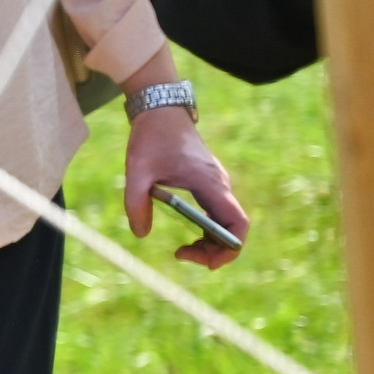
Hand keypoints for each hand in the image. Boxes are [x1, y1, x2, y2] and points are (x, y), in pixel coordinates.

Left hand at [124, 108, 248, 269]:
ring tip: (182, 250)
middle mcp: (220, 186)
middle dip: (214, 251)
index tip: (204, 261)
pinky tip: (187, 237)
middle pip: (233, 229)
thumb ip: (135, 202)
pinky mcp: (209, 184)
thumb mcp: (136, 170)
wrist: (162, 112)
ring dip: (210, 243)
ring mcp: (217, 185)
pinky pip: (218, 215)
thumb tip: (140, 234)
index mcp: (210, 184)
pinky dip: (207, 231)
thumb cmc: (152, 137)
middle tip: (181, 255)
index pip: (237, 223)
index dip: (229, 248)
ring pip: (226, 224)